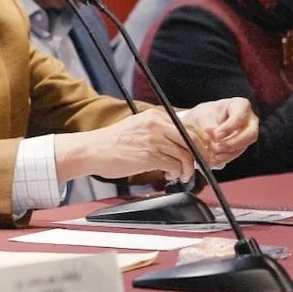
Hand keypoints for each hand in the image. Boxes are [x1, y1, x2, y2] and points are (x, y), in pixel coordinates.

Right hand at [56, 108, 209, 183]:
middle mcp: (157, 125)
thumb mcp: (137, 128)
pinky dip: (177, 173)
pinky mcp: (150, 156)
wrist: (91, 150)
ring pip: (186, 155)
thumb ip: (159, 132)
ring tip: (181, 175)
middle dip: (201, 156)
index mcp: (155, 116)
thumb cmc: (112, 143)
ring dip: (188, 169)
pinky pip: (175, 166)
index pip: (189, 126)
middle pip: (193, 139)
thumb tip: (181, 144)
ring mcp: (154, 140)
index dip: (200, 142)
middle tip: (199, 166)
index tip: (201, 153)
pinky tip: (170, 175)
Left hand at [179, 97, 257, 167]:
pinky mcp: (240, 146)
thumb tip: (214, 135)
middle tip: (216, 146)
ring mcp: (247, 135)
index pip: (242, 115)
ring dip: (227, 152)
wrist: (200, 123)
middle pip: (250, 134)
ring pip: (244, 146)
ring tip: (211, 153)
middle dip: (232, 142)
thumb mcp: (202, 115)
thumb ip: (208, 125)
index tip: (216, 133)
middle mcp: (249, 120)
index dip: (230, 126)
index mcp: (240, 106)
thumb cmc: (204, 114)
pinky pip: (236, 154)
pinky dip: (224, 158)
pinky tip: (213, 159)